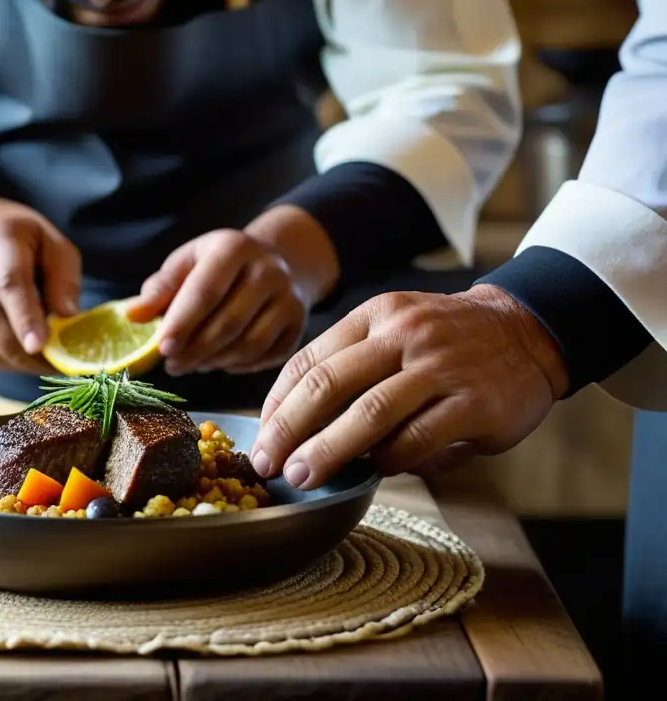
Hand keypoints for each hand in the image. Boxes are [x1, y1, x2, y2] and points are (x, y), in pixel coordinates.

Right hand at [0, 194, 81, 371]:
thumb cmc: (28, 248)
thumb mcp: (57, 249)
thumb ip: (65, 280)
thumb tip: (67, 316)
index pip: (8, 282)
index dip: (24, 318)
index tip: (39, 347)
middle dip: (19, 350)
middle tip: (50, 365)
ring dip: (8, 360)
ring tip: (36, 363)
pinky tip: (14, 356)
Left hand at [126, 229, 307, 374]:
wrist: (277, 262)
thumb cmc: (218, 267)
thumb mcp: (187, 264)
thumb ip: (159, 289)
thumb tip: (133, 315)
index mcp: (235, 248)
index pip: (206, 291)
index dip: (182, 322)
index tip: (162, 347)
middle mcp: (269, 271)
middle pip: (228, 322)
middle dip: (195, 350)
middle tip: (171, 365)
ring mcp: (289, 299)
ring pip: (248, 345)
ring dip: (213, 362)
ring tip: (191, 364)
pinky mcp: (299, 326)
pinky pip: (264, 357)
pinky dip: (236, 366)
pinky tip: (217, 362)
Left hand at [251, 285, 569, 488]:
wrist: (529, 329)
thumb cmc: (445, 341)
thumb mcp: (395, 329)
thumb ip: (353, 366)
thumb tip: (298, 425)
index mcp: (376, 315)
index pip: (310, 359)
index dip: (278, 402)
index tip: (261, 434)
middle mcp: (404, 335)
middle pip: (328, 385)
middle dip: (289, 429)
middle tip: (267, 463)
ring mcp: (441, 367)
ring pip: (369, 414)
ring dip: (328, 451)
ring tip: (301, 477)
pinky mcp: (474, 402)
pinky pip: (418, 438)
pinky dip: (389, 460)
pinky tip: (374, 471)